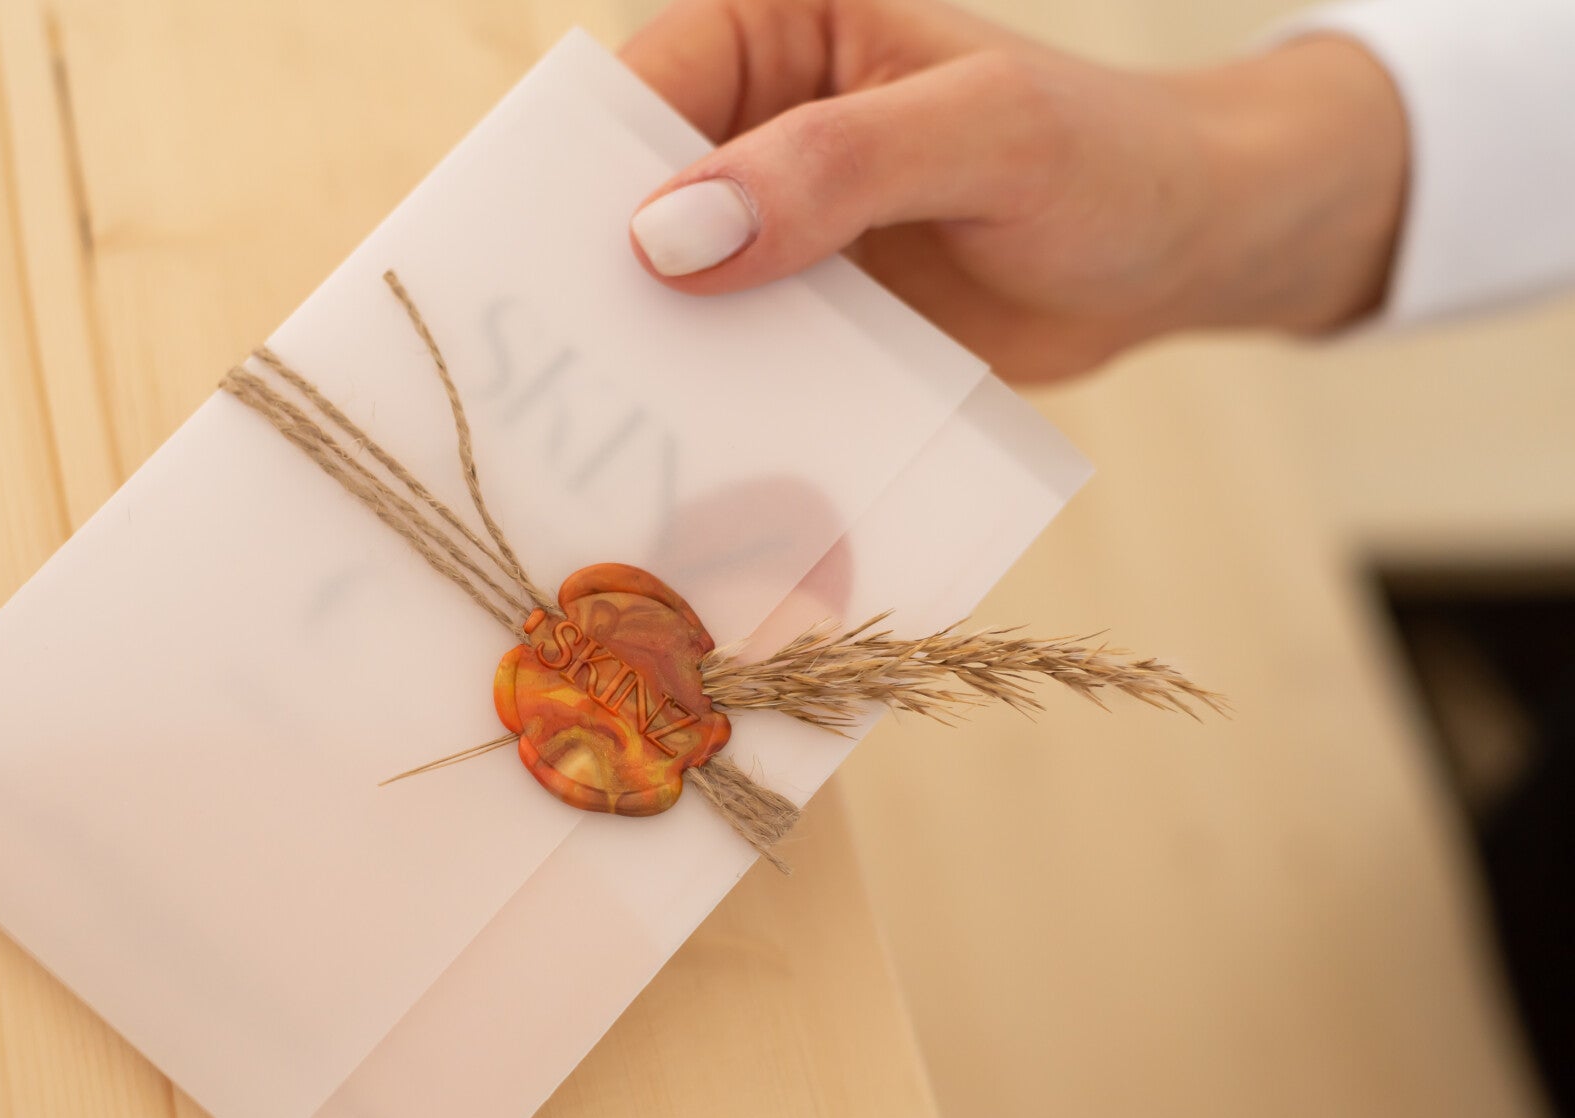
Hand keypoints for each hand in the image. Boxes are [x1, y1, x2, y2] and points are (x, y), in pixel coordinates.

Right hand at [622, 0, 1408, 379]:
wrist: (1179, 253)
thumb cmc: (1102, 157)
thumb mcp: (984, 136)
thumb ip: (837, 166)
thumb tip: (668, 236)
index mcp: (773, 33)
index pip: (637, 94)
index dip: (586, 183)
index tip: (547, 281)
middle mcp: (752, 128)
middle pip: (625, 203)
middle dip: (595, 284)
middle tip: (554, 383)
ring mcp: (770, 233)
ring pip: (668, 296)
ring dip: (646, 363)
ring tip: (602, 445)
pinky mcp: (797, 319)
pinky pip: (730, 362)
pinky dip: (712, 408)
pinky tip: (690, 466)